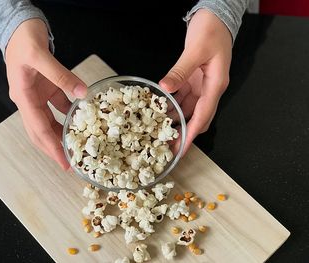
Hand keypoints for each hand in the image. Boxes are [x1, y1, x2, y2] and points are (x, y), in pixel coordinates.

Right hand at [6, 19, 86, 169]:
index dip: (51, 146)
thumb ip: (61, 75)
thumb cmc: (24, 40)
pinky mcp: (47, 88)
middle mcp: (28, 100)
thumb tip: (83, 95)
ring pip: (50, 121)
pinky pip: (59, 106)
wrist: (20, 27)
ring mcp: (37, 96)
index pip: (38, 128)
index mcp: (23, 97)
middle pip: (41, 131)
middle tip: (71, 162)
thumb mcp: (40, 56)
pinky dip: (69, 114)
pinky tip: (81, 119)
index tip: (64, 161)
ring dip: (62, 134)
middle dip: (54, 147)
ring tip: (77, 146)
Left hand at [160, 9, 231, 153]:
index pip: (204, 114)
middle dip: (185, 133)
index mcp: (215, 84)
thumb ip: (180, 70)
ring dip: (177, 121)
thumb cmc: (211, 30)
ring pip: (189, 109)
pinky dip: (173, 106)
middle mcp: (209, 88)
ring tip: (162, 133)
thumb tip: (166, 88)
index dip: (193, 133)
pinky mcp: (193, 80)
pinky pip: (182, 97)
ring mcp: (201, 85)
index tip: (183, 148)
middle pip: (197, 117)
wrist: (215, 18)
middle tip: (169, 146)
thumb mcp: (195, 50)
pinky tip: (162, 112)